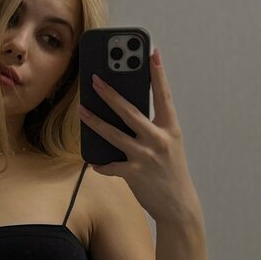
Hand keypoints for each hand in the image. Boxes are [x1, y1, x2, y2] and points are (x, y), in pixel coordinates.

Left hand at [78, 50, 201, 222]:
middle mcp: (159, 139)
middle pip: (130, 111)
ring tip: (81, 111)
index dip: (158, 74)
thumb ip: (152, 129)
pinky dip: (100, 164)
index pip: (164, 96)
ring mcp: (146, 156)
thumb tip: (125, 114)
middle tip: (95, 79)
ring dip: (95, 122)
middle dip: (110, 94)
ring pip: (114, 134)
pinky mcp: (134, 173)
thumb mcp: (169, 146)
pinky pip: (110, 165)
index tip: (152, 53)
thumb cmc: (171, 173)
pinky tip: (92, 162)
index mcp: (171, 129)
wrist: (179, 206)